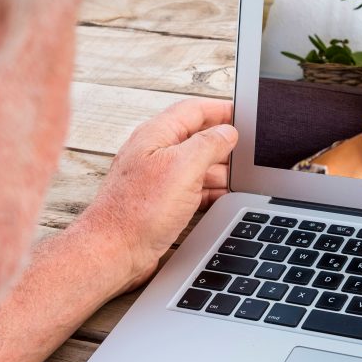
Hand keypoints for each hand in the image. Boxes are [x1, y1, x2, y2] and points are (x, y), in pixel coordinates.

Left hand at [72, 98, 236, 296]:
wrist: (115, 252)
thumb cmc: (139, 210)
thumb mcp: (183, 167)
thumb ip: (208, 144)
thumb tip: (227, 132)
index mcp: (156, 135)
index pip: (193, 110)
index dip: (220, 109)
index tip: (242, 114)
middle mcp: (154, 153)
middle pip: (195, 137)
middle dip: (222, 143)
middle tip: (246, 149)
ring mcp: (156, 179)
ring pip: (195, 165)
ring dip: (218, 169)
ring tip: (239, 176)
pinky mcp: (160, 203)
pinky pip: (190, 189)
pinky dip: (209, 190)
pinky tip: (222, 196)